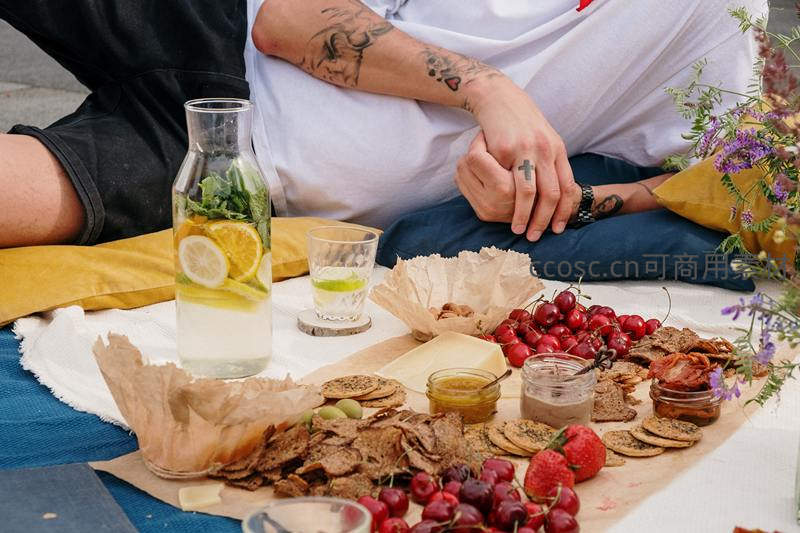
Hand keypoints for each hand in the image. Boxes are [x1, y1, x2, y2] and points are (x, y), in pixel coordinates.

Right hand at [464, 77, 578, 240]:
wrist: (499, 99)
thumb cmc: (520, 123)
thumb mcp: (543, 140)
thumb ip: (551, 163)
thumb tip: (560, 192)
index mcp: (557, 149)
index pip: (567, 186)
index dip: (565, 211)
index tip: (558, 229)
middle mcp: (546, 149)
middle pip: (552, 193)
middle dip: (545, 219)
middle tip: (537, 236)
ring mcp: (526, 149)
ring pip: (530, 191)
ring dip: (525, 215)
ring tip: (519, 229)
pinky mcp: (505, 149)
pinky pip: (508, 180)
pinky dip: (507, 201)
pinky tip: (503, 210)